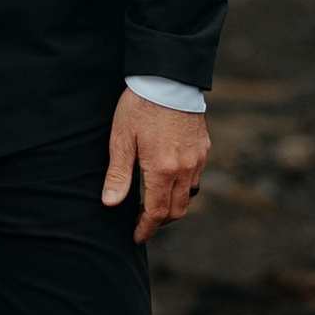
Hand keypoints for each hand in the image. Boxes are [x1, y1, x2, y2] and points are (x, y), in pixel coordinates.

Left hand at [102, 88, 206, 244]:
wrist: (168, 77)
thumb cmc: (140, 105)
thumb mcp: (121, 139)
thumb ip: (118, 174)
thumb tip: (111, 204)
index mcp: (163, 169)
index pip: (157, 213)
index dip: (146, 228)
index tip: (136, 236)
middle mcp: (185, 168)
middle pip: (176, 210)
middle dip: (159, 222)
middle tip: (143, 222)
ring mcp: (198, 158)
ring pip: (188, 196)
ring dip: (172, 206)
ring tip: (154, 204)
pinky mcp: (203, 148)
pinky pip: (196, 178)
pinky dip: (183, 188)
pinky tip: (168, 180)